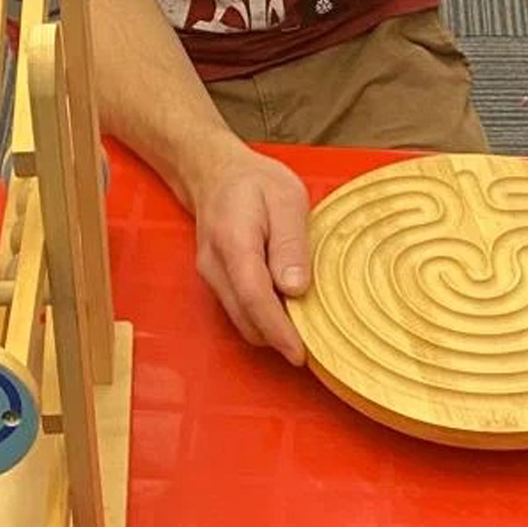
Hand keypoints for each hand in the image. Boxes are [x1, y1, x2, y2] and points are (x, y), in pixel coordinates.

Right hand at [187, 143, 312, 364]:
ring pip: (241, 319)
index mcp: (234, 242)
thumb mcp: (286, 198)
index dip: (278, 330)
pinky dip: (262, 317)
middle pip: (246, 318)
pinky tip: (286, 307)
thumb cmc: (254, 183)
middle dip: (278, 337)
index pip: (254, 297)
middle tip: (316, 340)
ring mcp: (211, 276)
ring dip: (270, 329)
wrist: (214, 173)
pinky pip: (238, 309)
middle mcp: (215, 266)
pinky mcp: (215, 281)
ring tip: (305, 324)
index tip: (300, 353)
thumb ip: (290, 243)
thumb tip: (295, 288)